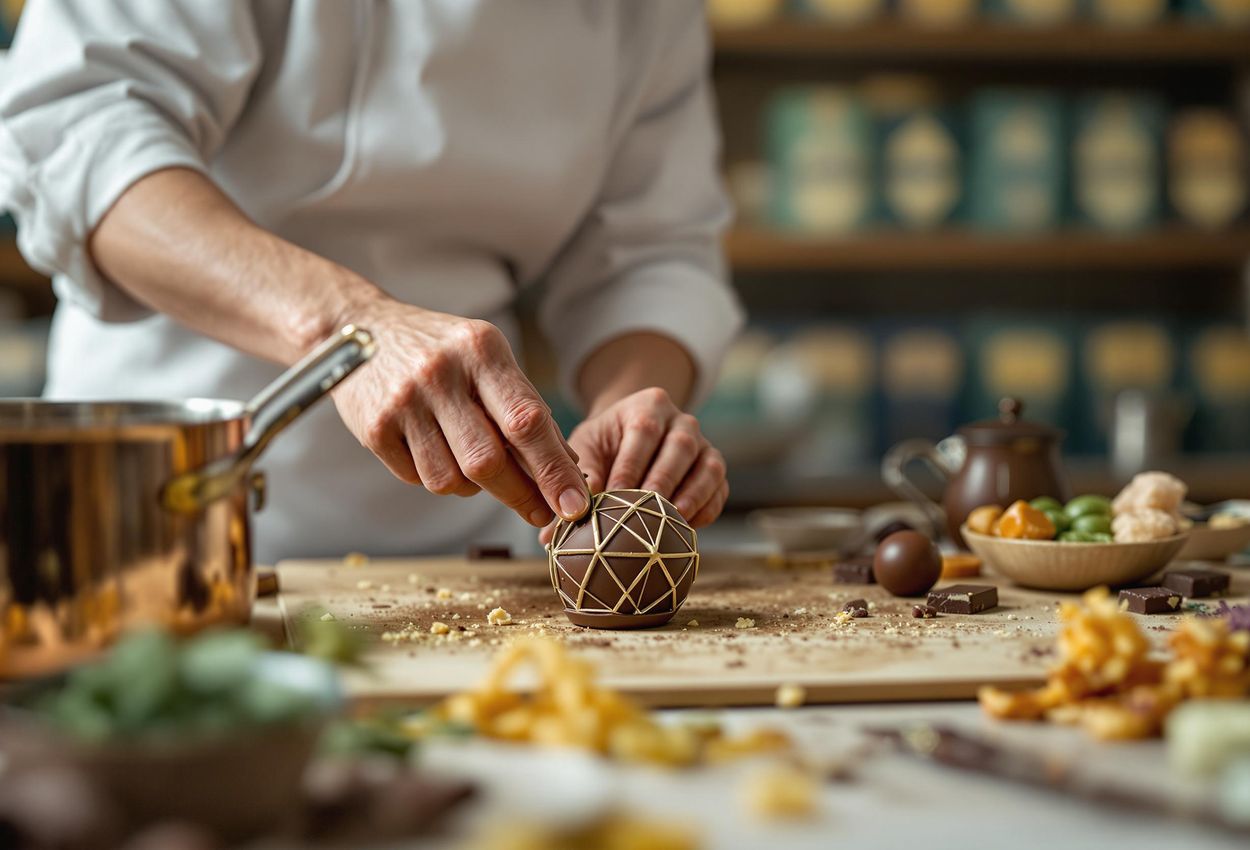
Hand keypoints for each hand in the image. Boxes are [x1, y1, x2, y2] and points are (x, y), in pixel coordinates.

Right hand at [332, 295, 588, 526]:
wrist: (363, 329)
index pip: (527, 421)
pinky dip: (439, 479)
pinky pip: (418, 479)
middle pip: (488, 461)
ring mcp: (403, 402)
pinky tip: (440, 454)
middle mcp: (440, 374)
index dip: (554, 470)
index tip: (575, 504)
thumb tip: (568, 465)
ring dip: (473, 487)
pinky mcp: (373, 429)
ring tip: (476, 465)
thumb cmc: (443, 350)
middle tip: (541, 512)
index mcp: (481, 350)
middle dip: (521, 495)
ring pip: (450, 480)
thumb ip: (525, 406)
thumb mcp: (488, 357)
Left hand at [540, 388, 727, 542]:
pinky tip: (688, 527)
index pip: (642, 432)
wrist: (632, 437)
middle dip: (662, 482)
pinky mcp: (714, 468)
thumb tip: (560, 527)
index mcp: (648, 406)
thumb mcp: (587, 449)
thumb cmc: (605, 445)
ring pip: (708, 466)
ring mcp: (704, 444)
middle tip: (645, 515)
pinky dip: (708, 507)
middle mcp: (682, 421)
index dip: (630, 467)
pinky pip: (719, 487)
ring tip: (673, 521)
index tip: (615, 498)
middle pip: (680, 448)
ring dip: (692, 495)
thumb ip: (577, 478)